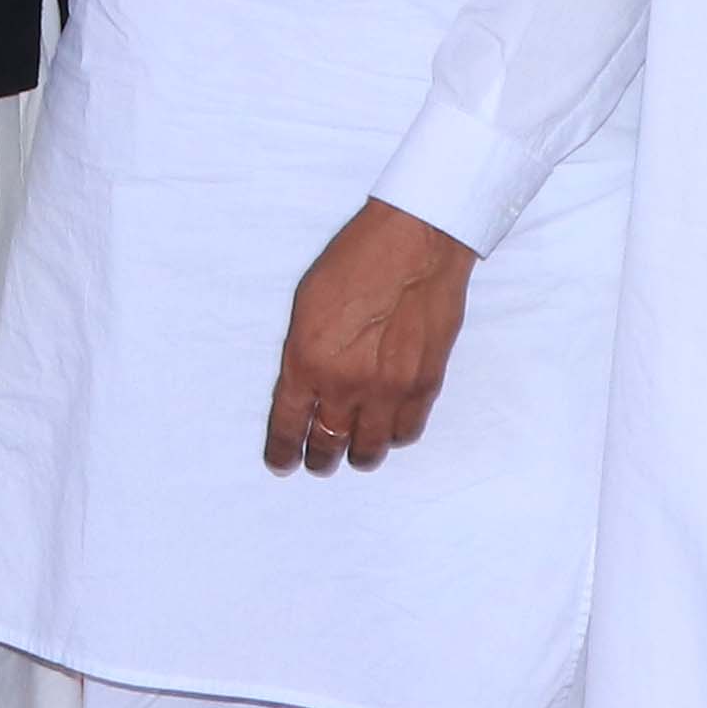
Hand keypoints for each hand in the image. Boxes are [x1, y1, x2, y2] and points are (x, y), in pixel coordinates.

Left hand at [265, 198, 475, 470]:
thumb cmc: (355, 261)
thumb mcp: (306, 305)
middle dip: (319, 458)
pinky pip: (406, 432)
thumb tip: (306, 388)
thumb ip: (302, 354)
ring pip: (369, 449)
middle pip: (328, 444)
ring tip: (354, 451)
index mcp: (307, 361)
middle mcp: (346, 384)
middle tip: (318, 461)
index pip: (289, 426)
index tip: (282, 463)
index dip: (283, 451)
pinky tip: (387, 428)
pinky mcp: (424, 386)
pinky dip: (393, 435)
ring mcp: (388, 390)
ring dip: (358, 454)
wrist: (415, 243)